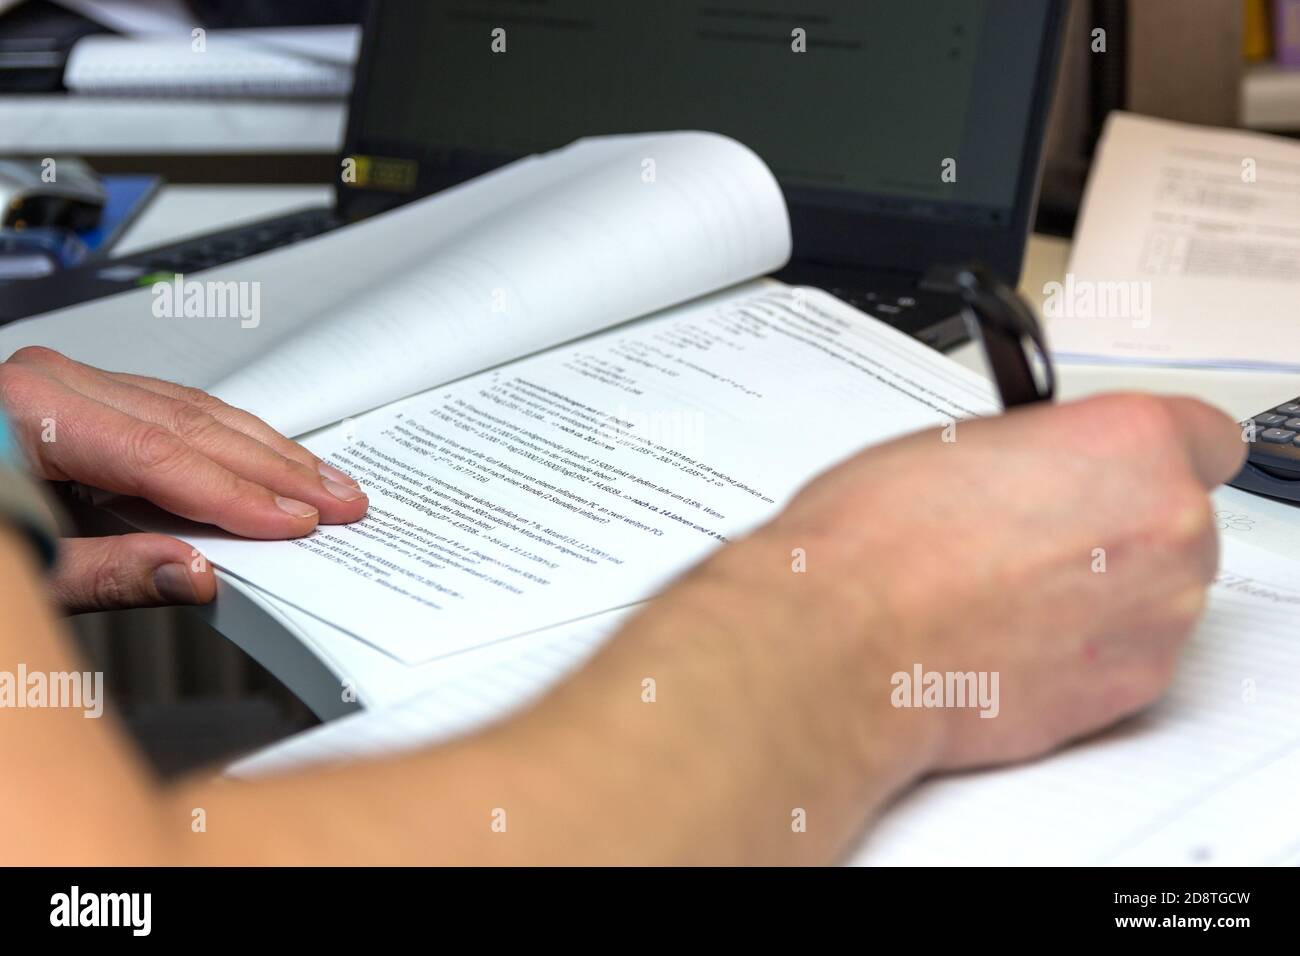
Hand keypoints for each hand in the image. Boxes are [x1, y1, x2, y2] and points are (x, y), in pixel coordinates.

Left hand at [0, 346, 367, 612]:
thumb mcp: (24, 569)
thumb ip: (109, 573)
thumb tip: (197, 574)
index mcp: (28, 410)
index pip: (160, 454)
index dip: (236, 493)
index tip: (296, 522)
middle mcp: (52, 380)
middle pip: (191, 424)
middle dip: (274, 468)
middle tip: (337, 499)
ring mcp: (69, 381)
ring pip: (193, 409)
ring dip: (266, 451)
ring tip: (324, 482)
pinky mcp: (84, 395)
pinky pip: (175, 409)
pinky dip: (230, 440)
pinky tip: (269, 458)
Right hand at [755, 392, 1243, 772]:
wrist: (846, 644)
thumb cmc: (877, 541)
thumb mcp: (954, 442)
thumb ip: (1039, 453)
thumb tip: (1047, 474)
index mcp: (1131, 442)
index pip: (1207, 436)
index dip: (1154, 457)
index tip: (1123, 473)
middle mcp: (1168, 526)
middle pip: (1179, 518)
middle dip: (1119, 526)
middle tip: (1036, 536)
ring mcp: (1158, 614)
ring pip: (1157, 591)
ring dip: (1104, 592)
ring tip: (1010, 595)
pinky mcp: (1132, 688)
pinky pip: (1129, 653)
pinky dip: (1085, 650)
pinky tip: (1012, 639)